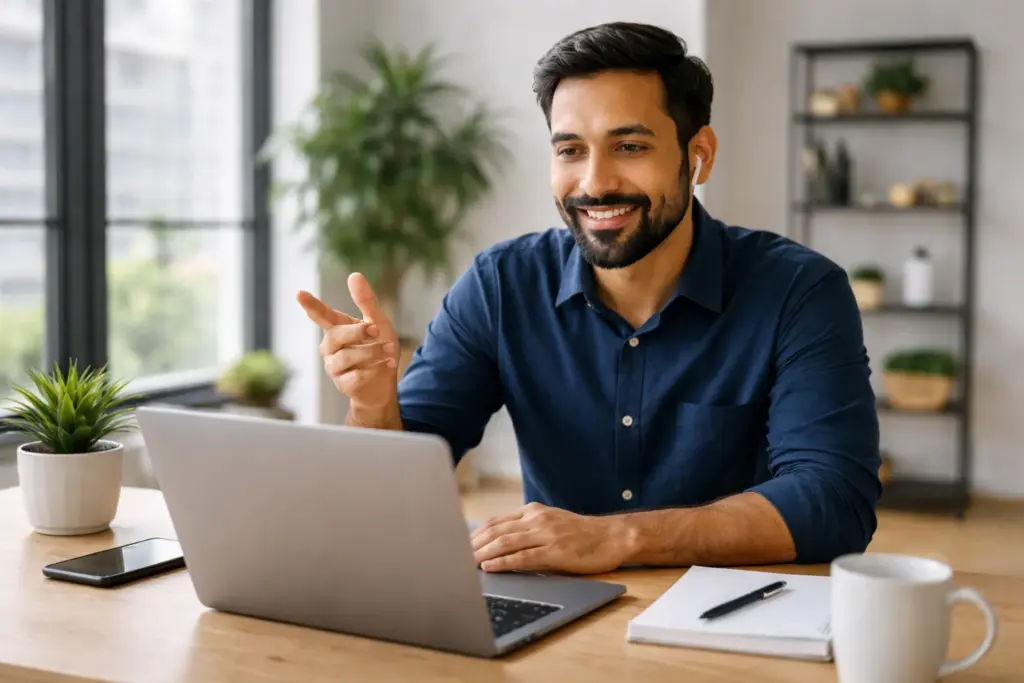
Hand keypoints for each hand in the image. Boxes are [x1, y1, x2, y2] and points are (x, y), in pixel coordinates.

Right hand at [297, 273, 400, 409]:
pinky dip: (373, 370)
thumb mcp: (378, 323)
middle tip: (375, 330)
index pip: (322, 315)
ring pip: (346, 357)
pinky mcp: (343, 384)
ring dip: (372, 353)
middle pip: (336, 336)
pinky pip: (354, 376)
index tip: (299, 293)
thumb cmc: (379, 348)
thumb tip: (354, 275)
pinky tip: (386, 366)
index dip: (311, 304)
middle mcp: (331, 347)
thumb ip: (366, 301)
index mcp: (337, 328)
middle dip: (357, 332)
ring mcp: (334, 367)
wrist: (385, 383)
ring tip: (390, 351)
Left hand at [470, 502, 629, 574]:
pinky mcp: (556, 552)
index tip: (459, 545)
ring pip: (505, 543)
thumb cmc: (582, 534)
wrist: (613, 536)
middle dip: (473, 545)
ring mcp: (547, 534)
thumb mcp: (551, 523)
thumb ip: (527, 529)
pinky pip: (523, 557)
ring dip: (482, 554)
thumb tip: (498, 542)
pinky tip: (490, 568)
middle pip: (496, 531)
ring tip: (466, 564)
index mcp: (533, 511)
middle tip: (455, 557)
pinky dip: (503, 563)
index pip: (496, 521)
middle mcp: (537, 519)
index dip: (475, 534)